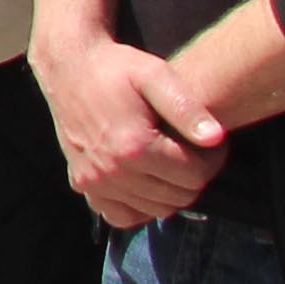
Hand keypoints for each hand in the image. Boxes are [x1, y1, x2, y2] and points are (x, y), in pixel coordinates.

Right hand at [32, 29, 229, 226]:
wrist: (68, 67)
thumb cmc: (115, 68)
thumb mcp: (155, 74)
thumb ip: (186, 108)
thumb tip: (216, 138)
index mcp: (134, 146)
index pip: (195, 175)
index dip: (213, 160)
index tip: (212, 144)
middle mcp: (112, 171)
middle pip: (177, 197)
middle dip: (195, 177)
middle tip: (194, 152)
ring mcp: (94, 181)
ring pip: (154, 210)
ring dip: (171, 192)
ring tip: (172, 163)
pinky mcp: (82, 184)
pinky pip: (120, 216)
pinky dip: (139, 207)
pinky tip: (144, 183)